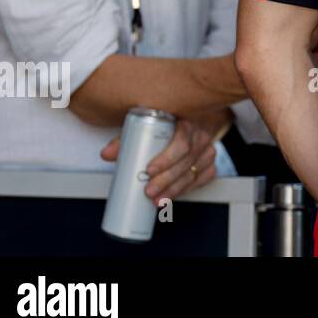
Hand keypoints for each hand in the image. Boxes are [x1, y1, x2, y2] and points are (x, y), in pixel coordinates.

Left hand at [101, 116, 217, 202]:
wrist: (194, 118)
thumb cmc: (169, 121)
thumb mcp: (149, 124)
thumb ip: (128, 138)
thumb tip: (107, 154)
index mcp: (186, 122)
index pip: (181, 141)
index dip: (167, 158)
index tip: (149, 170)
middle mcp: (200, 136)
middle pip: (186, 162)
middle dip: (166, 180)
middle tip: (149, 191)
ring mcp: (208, 150)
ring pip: (193, 173)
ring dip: (174, 189)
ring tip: (156, 200)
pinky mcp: (210, 163)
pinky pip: (202, 179)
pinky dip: (186, 190)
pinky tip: (171, 196)